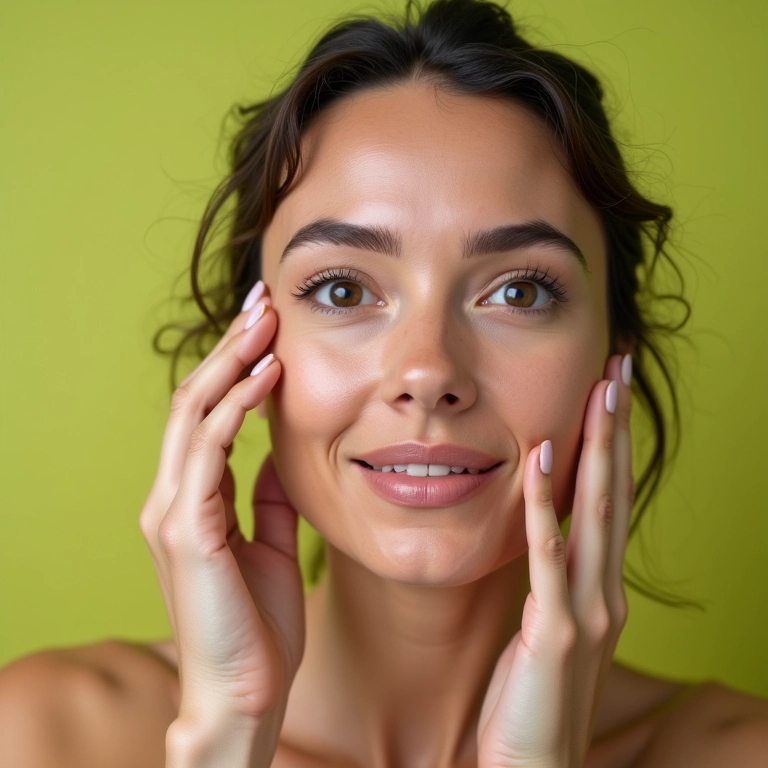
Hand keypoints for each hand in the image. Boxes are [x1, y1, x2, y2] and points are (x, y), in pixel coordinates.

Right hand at [138, 282, 304, 739]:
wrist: (247, 692)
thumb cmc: (259, 624)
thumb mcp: (269, 542)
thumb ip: (265, 495)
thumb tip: (277, 451)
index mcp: (191, 500)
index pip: (205, 414)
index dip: (233, 366)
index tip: (267, 327)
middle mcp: (171, 497)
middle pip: (193, 399)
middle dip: (229, 346)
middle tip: (263, 300)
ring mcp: (172, 511)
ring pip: (193, 413)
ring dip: (232, 361)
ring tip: (266, 320)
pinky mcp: (185, 530)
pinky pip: (209, 450)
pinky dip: (235, 406)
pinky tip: (267, 376)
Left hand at [477, 353, 632, 767]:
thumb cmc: (535, 698)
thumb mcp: (549, 629)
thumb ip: (554, 581)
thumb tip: (543, 532)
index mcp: (601, 588)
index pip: (611, 501)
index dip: (613, 444)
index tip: (610, 392)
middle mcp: (605, 592)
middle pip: (613, 493)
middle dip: (615, 428)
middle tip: (617, 368)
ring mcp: (585, 612)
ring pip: (594, 514)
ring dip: (595, 449)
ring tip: (597, 393)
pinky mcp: (554, 633)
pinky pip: (549, 557)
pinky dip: (544, 506)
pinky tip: (542, 460)